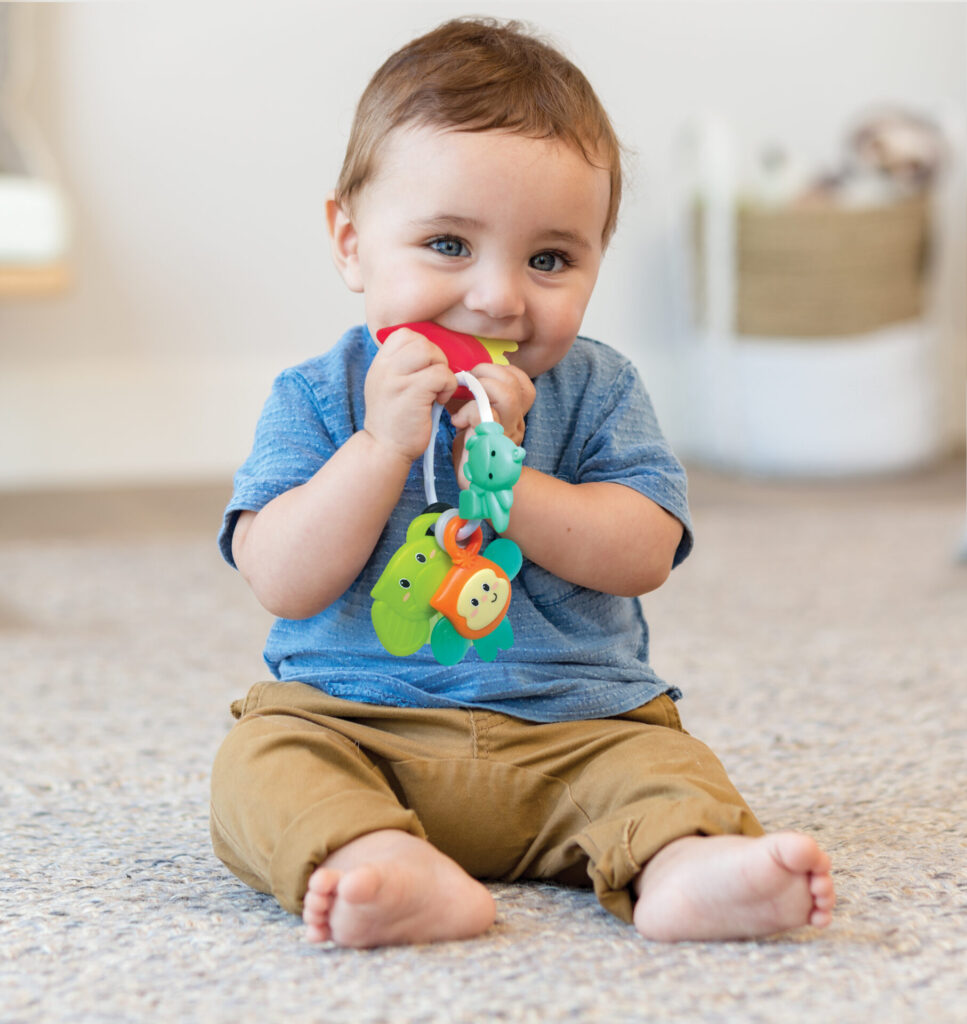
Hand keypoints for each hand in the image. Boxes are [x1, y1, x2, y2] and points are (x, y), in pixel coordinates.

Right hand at [364, 328, 457, 463]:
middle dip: (436, 359)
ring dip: (443, 371)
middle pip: (420, 341)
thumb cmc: (395, 421)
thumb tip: (432, 353)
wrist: (385, 449)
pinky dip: (448, 386)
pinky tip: (439, 401)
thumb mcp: (389, 386)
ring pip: (431, 353)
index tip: (426, 369)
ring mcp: (396, 379)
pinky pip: (441, 375)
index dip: (423, 347)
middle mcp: (384, 368)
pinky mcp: (411, 393)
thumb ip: (403, 367)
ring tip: (437, 390)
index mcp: (380, 364)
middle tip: (435, 381)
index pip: (404, 334)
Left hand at [448, 362, 534, 484]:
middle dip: (488, 372)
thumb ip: (475, 398)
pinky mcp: (491, 443)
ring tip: (464, 398)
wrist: (474, 487)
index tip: (478, 375)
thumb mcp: (475, 418)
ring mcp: (505, 433)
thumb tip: (461, 375)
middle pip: (518, 383)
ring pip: (508, 395)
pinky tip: (458, 421)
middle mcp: (516, 422)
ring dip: (481, 388)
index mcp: (514, 414)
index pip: (522, 381)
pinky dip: (468, 412)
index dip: (501, 370)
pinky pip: (485, 415)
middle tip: (467, 382)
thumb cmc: (471, 452)